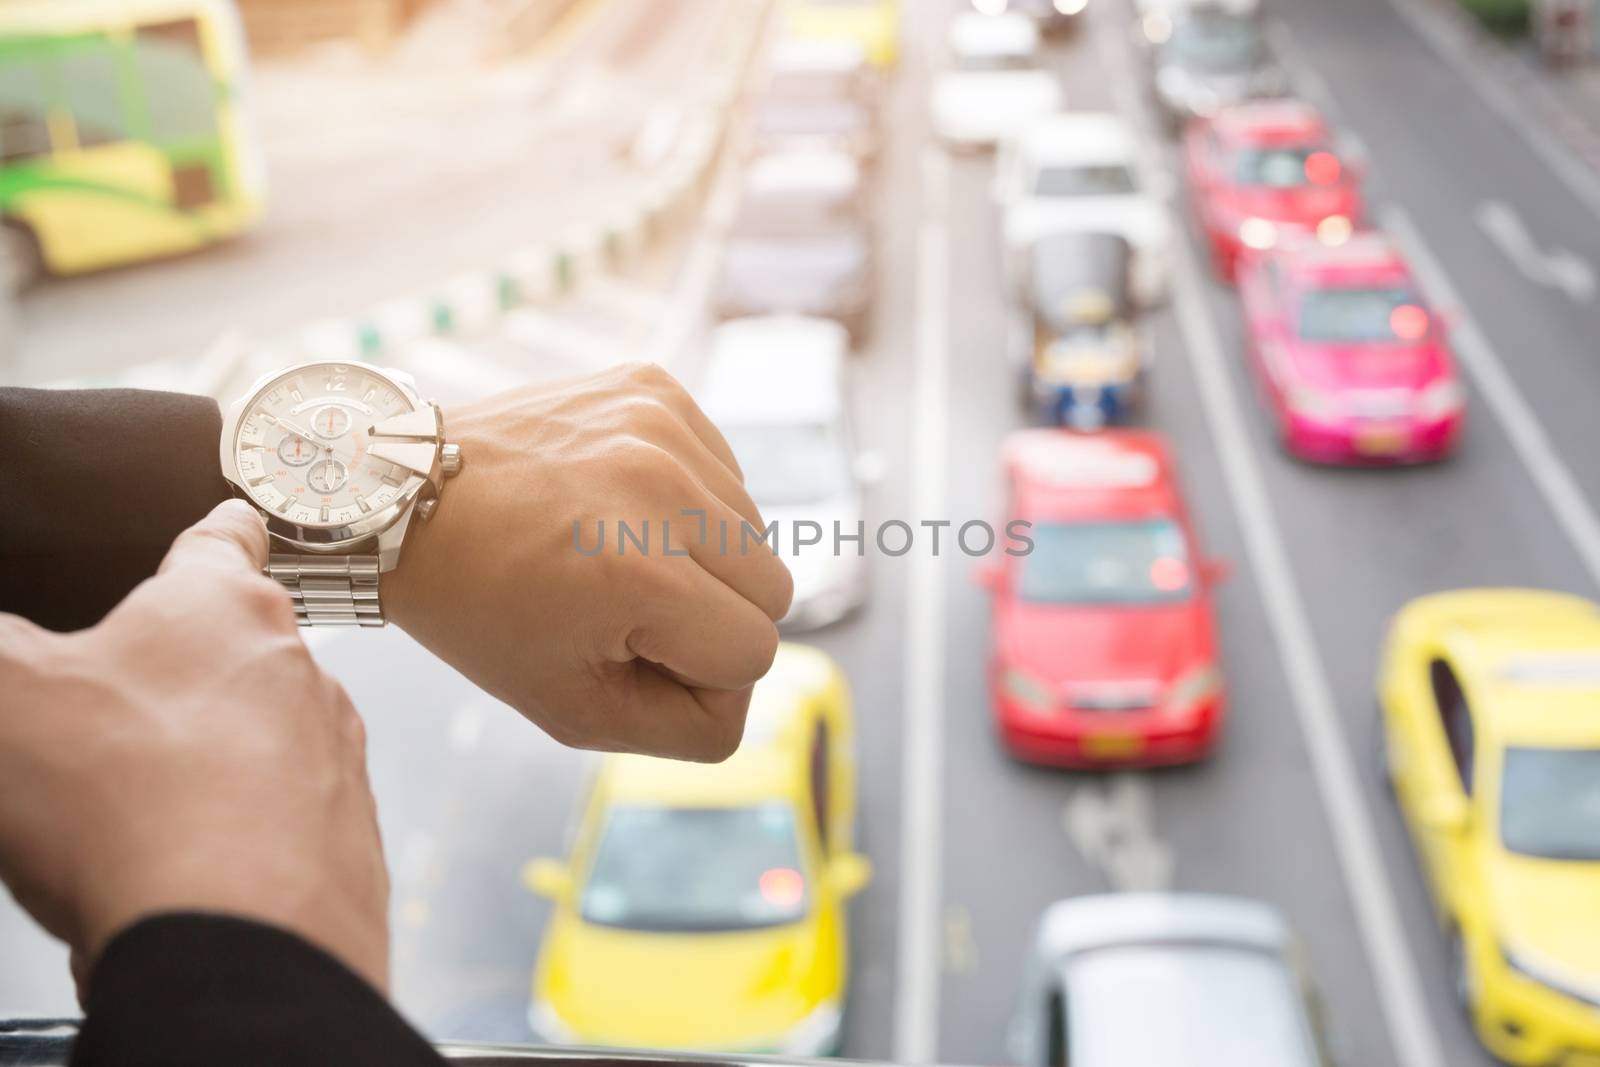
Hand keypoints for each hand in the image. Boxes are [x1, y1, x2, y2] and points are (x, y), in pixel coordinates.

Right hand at [0, 500, 389, 992]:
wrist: (241, 938)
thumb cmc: (130, 800)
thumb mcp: (8, 696)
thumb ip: (4, 653)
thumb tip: (9, 650)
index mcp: (222, 609)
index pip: (223, 541)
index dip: (213, 533)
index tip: (225, 527)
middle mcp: (298, 671)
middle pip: (242, 652)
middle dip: (186, 678)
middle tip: (121, 717)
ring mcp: (334, 755)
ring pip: (266, 739)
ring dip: (212, 761)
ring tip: (140, 808)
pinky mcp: (348, 837)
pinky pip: (284, 821)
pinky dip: (238, 836)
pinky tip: (184, 868)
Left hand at [385, 362, 792, 761]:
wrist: (405, 500)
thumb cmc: (483, 612)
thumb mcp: (573, 709)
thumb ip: (687, 726)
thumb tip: (748, 679)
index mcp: (640, 573)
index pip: (757, 653)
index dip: (703, 675)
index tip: (632, 655)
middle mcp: (660, 485)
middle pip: (776, 589)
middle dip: (714, 616)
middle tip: (628, 609)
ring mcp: (659, 424)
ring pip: (758, 529)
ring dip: (705, 557)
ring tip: (617, 551)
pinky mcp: (656, 388)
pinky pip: (727, 473)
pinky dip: (689, 501)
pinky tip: (620, 504)